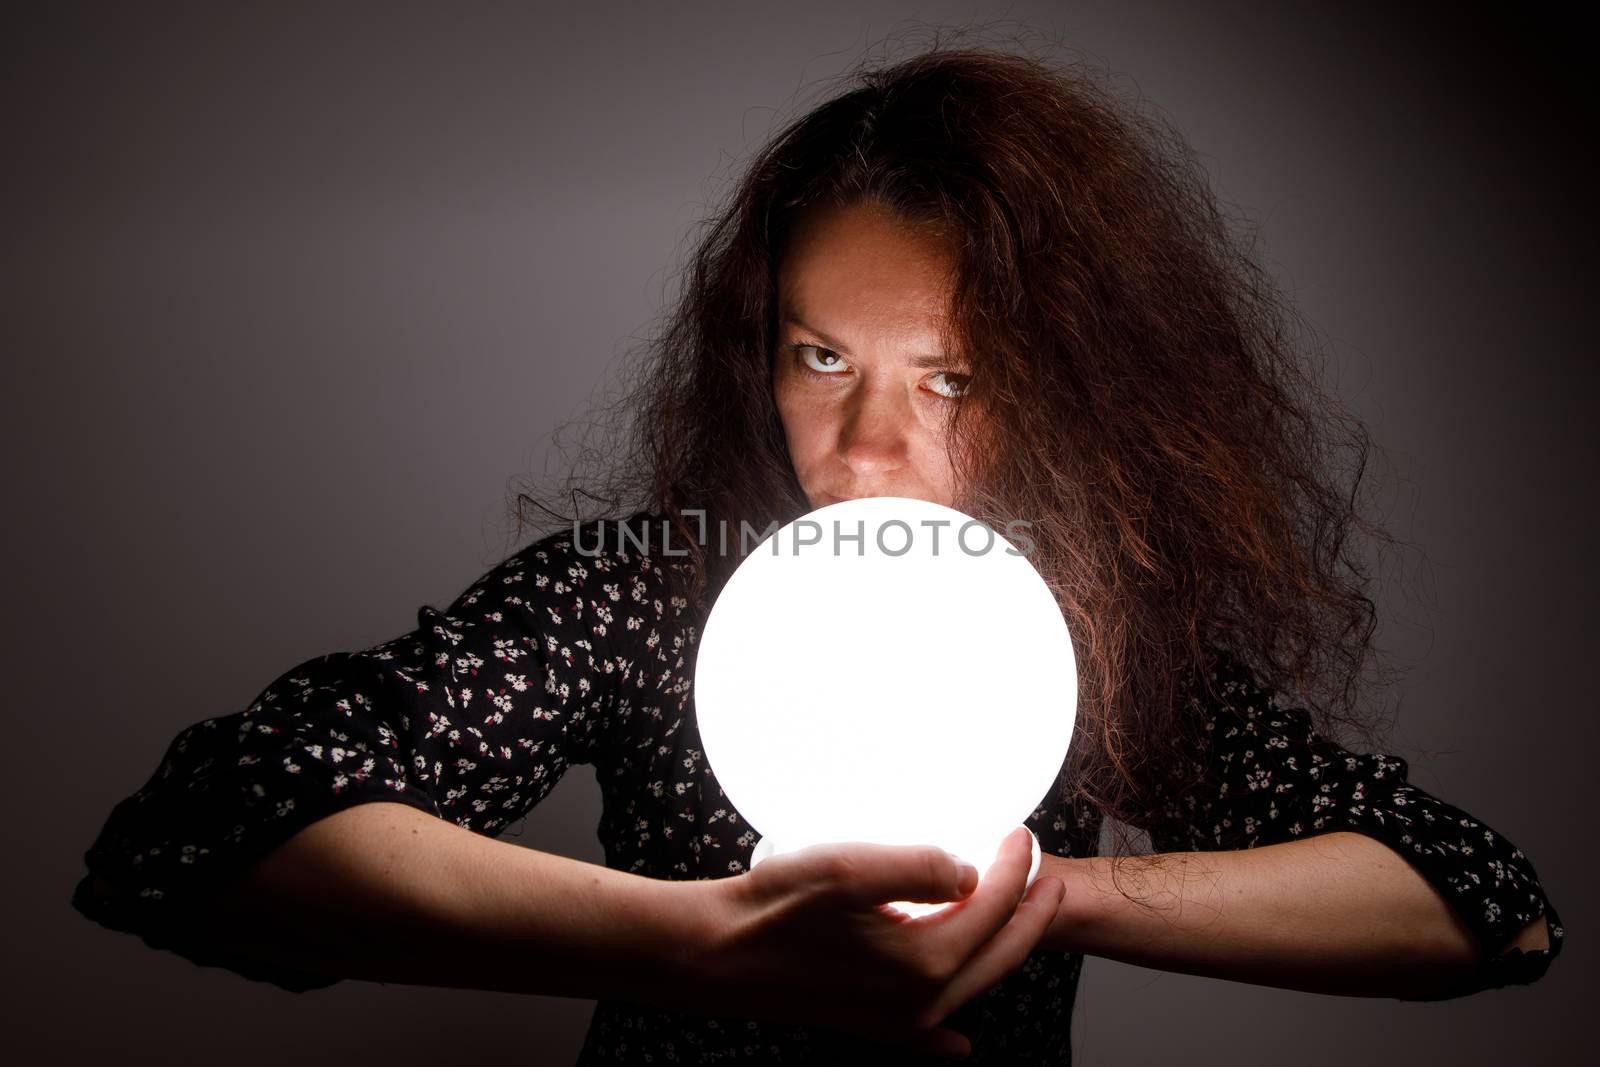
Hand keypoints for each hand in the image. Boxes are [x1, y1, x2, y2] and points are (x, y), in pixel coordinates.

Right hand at [692, 826, 1065, 1057]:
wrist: (716, 954)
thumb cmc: (774, 908)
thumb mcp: (850, 867)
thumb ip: (920, 867)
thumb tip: (969, 872)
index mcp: (924, 960)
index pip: (992, 905)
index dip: (1014, 866)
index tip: (1019, 833)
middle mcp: (920, 1001)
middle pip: (998, 952)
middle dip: (1029, 911)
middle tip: (1044, 875)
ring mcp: (897, 1020)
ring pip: (972, 984)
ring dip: (1001, 947)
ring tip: (1014, 914)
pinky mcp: (869, 1025)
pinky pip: (929, 1033)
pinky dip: (951, 1031)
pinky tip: (958, 1044)